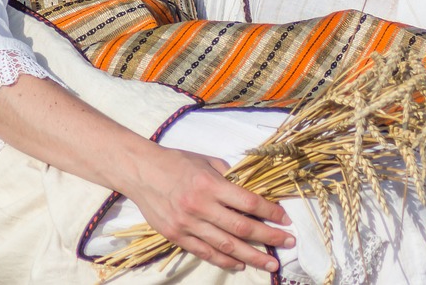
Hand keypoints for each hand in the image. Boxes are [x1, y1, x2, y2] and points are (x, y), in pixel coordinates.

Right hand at [0, 76, 292, 273]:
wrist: (138, 171)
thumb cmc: (175, 162)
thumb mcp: (205, 160)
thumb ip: (228, 175)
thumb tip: (251, 187)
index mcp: (209, 184)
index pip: (247, 202)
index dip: (269, 212)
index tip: (285, 219)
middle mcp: (199, 206)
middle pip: (241, 228)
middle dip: (268, 237)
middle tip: (287, 244)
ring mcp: (187, 224)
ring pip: (226, 246)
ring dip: (252, 256)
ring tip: (270, 264)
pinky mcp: (176, 235)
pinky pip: (205, 252)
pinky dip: (225, 261)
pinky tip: (240, 264)